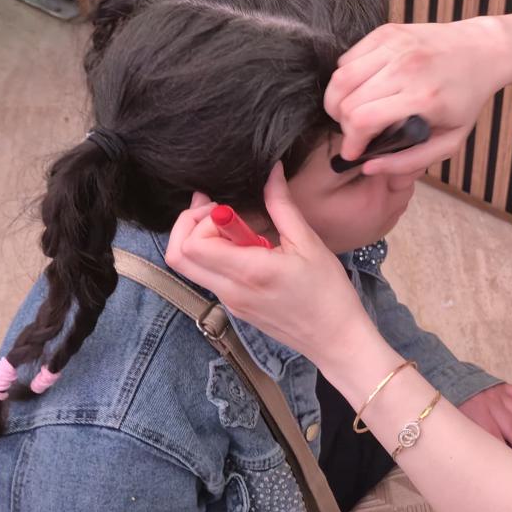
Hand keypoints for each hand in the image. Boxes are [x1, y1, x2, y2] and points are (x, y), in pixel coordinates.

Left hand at [163, 165, 375, 363]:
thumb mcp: (309, 243)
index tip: (228, 209)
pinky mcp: (234, 308)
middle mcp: (231, 290)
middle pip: (177, 256)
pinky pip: (207, 278)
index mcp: (249, 272)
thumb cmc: (328, 292)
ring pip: (188, 268)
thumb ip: (282, 206)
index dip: (201, 219)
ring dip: (199, 241)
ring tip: (231, 229)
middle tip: (214, 213)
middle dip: (187, 226)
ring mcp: (229, 303)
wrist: (335, 339)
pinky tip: (243, 249)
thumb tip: (272, 172)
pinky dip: (213, 256)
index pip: (193, 244)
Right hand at [324, 17, 511, 174]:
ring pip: (341, 78)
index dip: (351, 142)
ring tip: (349, 114)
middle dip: (342, 125)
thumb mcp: (451, 141)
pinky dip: (344, 78)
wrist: (481, 51)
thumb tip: (369, 168)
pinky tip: (358, 89)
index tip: (353, 152)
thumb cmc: (466, 99)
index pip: (363, 120)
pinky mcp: (386, 32)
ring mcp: (395, 46)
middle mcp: (407, 68)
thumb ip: (410, 161)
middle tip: (354, 134)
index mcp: (424, 97)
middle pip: (347, 101)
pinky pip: (347, 58)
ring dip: (336, 102)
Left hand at [458, 384, 511, 466]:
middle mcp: (491, 406)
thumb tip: (482, 461)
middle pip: (511, 430)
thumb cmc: (453, 406)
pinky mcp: (505, 388)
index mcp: (477, 416)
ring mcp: (500, 396)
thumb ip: (471, 439)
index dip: (506, 454)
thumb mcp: (457, 425)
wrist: (449, 378)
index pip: (494, 439)